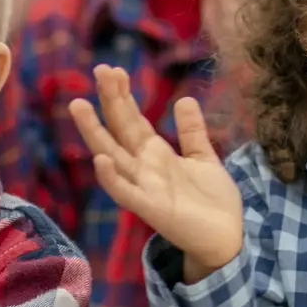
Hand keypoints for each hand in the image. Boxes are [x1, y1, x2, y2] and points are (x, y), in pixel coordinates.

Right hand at [69, 66, 241, 280]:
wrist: (227, 237)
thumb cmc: (212, 201)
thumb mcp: (204, 158)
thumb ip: (192, 132)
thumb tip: (184, 99)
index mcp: (156, 155)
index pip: (133, 120)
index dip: (123, 96)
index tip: (114, 69)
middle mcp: (144, 168)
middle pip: (120, 130)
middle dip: (110, 101)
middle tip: (99, 69)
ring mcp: (144, 188)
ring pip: (112, 157)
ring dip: (95, 133)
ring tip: (79, 105)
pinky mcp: (151, 209)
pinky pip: (126, 193)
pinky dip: (112, 178)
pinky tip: (100, 160)